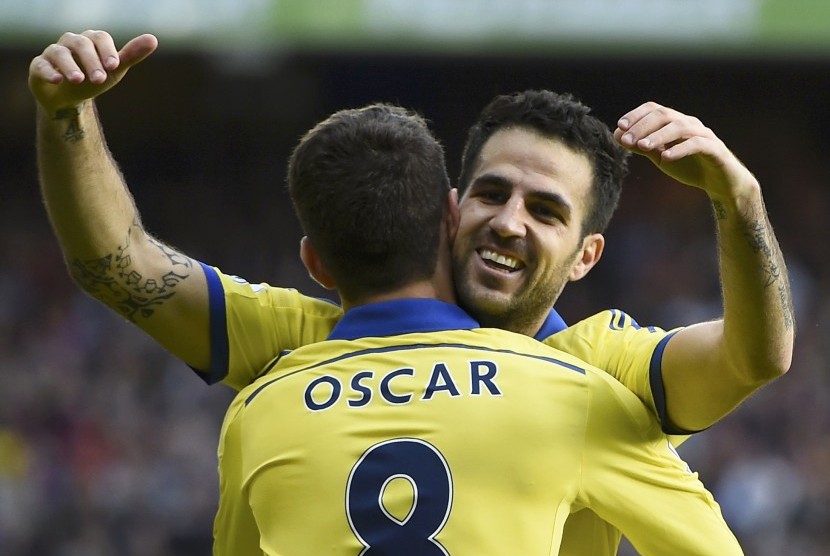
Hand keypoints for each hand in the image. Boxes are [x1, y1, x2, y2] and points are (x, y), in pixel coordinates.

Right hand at [29, 30, 157, 113]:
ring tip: (79, 80)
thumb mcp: (114, 69)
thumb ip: (131, 55)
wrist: (70, 99)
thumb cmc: (94, 78)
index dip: (107, 50)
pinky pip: (40, 65)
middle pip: (81, 45)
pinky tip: (58, 80)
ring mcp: (53, 53)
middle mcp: (71, 42)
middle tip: (100, 79)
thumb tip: (153, 39)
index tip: (114, 66)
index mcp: (90, 40)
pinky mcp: (39, 66)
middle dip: (91, 62)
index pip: (100, 38)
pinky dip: (49, 72)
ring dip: (70, 66)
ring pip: (60, 53)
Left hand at [614, 102, 757, 200]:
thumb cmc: (690, 166)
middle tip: (625, 140)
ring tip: (642, 146)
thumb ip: (642, 146)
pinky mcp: (715, 150)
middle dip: (643, 126)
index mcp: (676, 123)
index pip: (655, 109)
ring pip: (680, 127)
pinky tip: (665, 158)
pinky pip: (697, 144)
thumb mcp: (660, 156)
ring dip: (658, 136)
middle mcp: (690, 124)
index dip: (636, 115)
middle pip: (665, 115)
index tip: (619, 126)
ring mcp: (704, 135)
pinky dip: (680, 149)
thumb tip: (618, 136)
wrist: (721, 183)